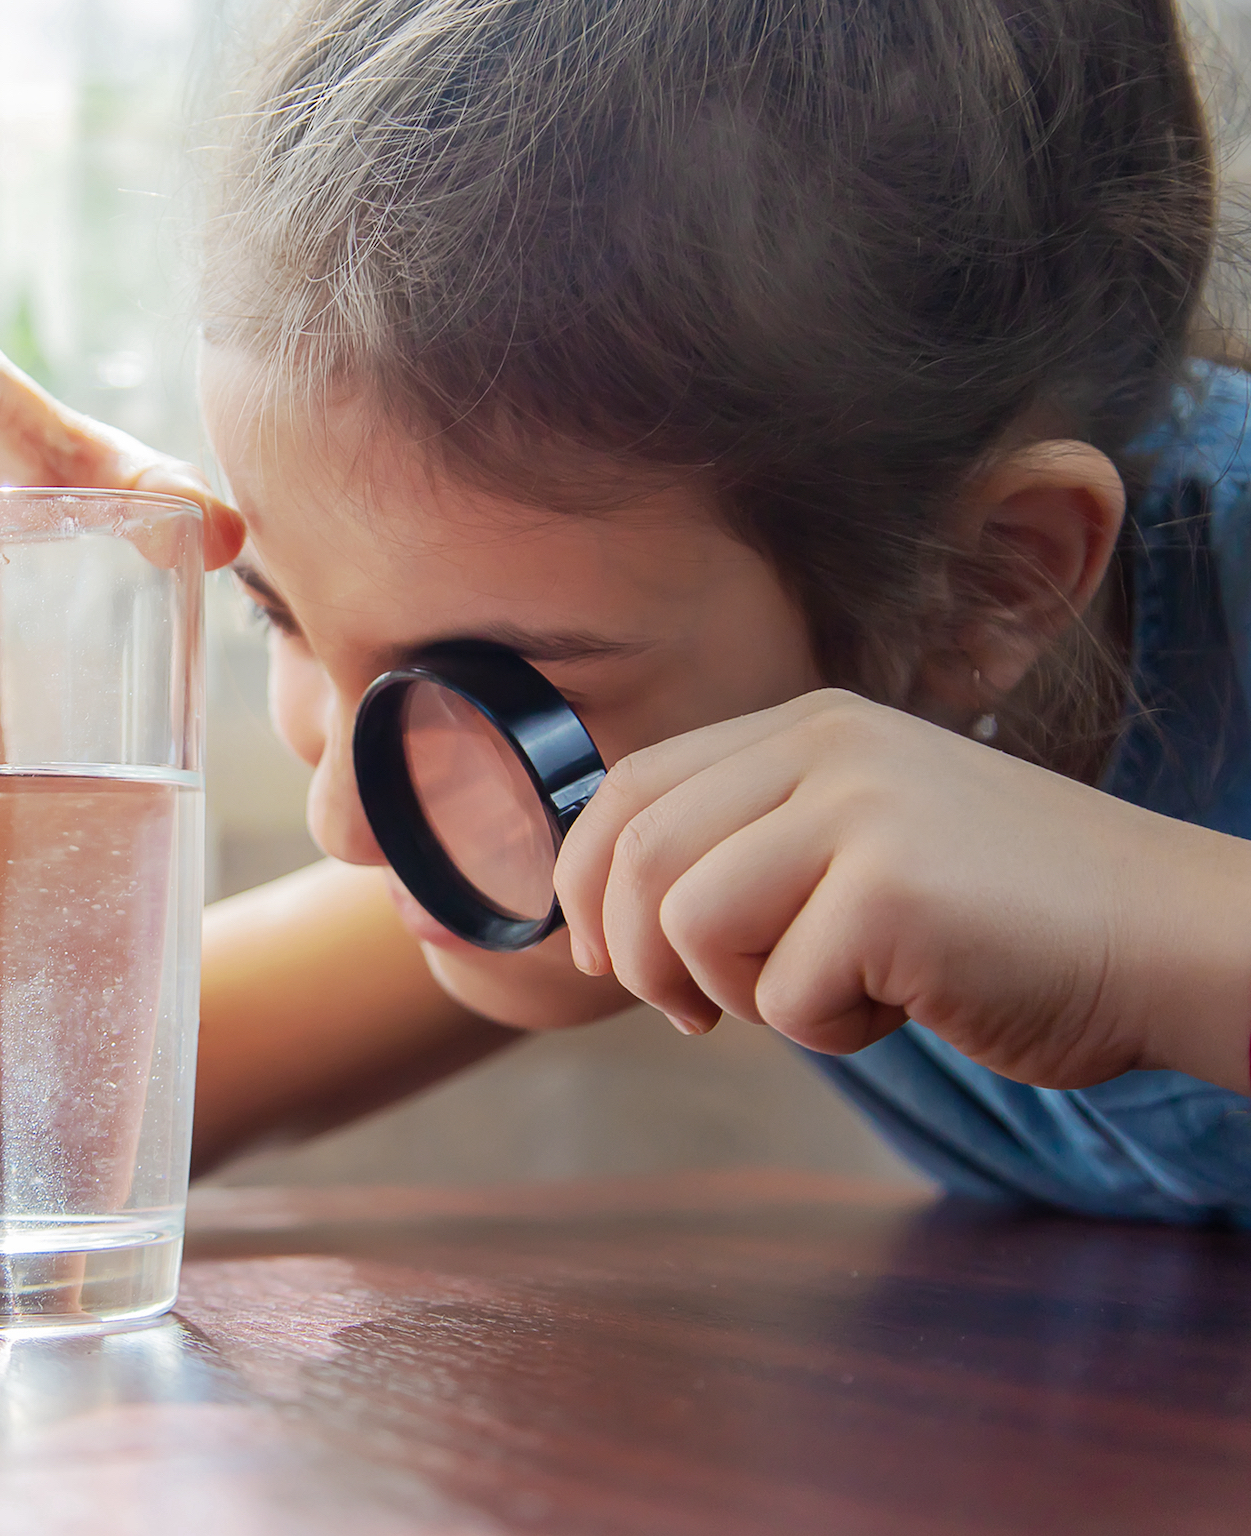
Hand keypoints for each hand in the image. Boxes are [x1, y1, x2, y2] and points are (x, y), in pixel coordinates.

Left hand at [554, 690, 1250, 1093]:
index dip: (585, 879)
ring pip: (691, 922)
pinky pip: (782, 995)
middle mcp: (826, 747)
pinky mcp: (892, 888)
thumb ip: (754, 850)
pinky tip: (911, 1003)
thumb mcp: (864, 843)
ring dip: (744, 994)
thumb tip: (611, 916)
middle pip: (639, 852)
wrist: (1172, 940)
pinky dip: (831, 1031)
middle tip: (691, 1014)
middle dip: (637, 954)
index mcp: (809, 727)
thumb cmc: (1010, 921)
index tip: (600, 955)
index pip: (630, 785)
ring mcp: (861, 809)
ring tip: (839, 994)